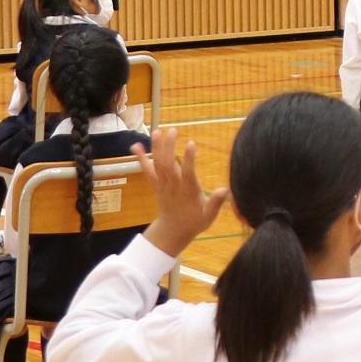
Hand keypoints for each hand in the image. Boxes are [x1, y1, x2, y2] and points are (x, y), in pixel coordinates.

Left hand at [136, 127, 225, 255]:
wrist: (172, 231)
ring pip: (158, 165)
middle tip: (173, 130)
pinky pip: (147, 170)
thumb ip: (216, 203)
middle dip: (169, 147)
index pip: (187, 173)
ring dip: (156, 148)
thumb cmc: (194, 222)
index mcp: (188, 192)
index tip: (191, 143)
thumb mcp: (209, 217)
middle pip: (169, 165)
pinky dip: (141, 158)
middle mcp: (173, 187)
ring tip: (157, 132)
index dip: (189, 158)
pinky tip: (135, 146)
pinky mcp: (156, 185)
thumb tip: (225, 189)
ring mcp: (163, 185)